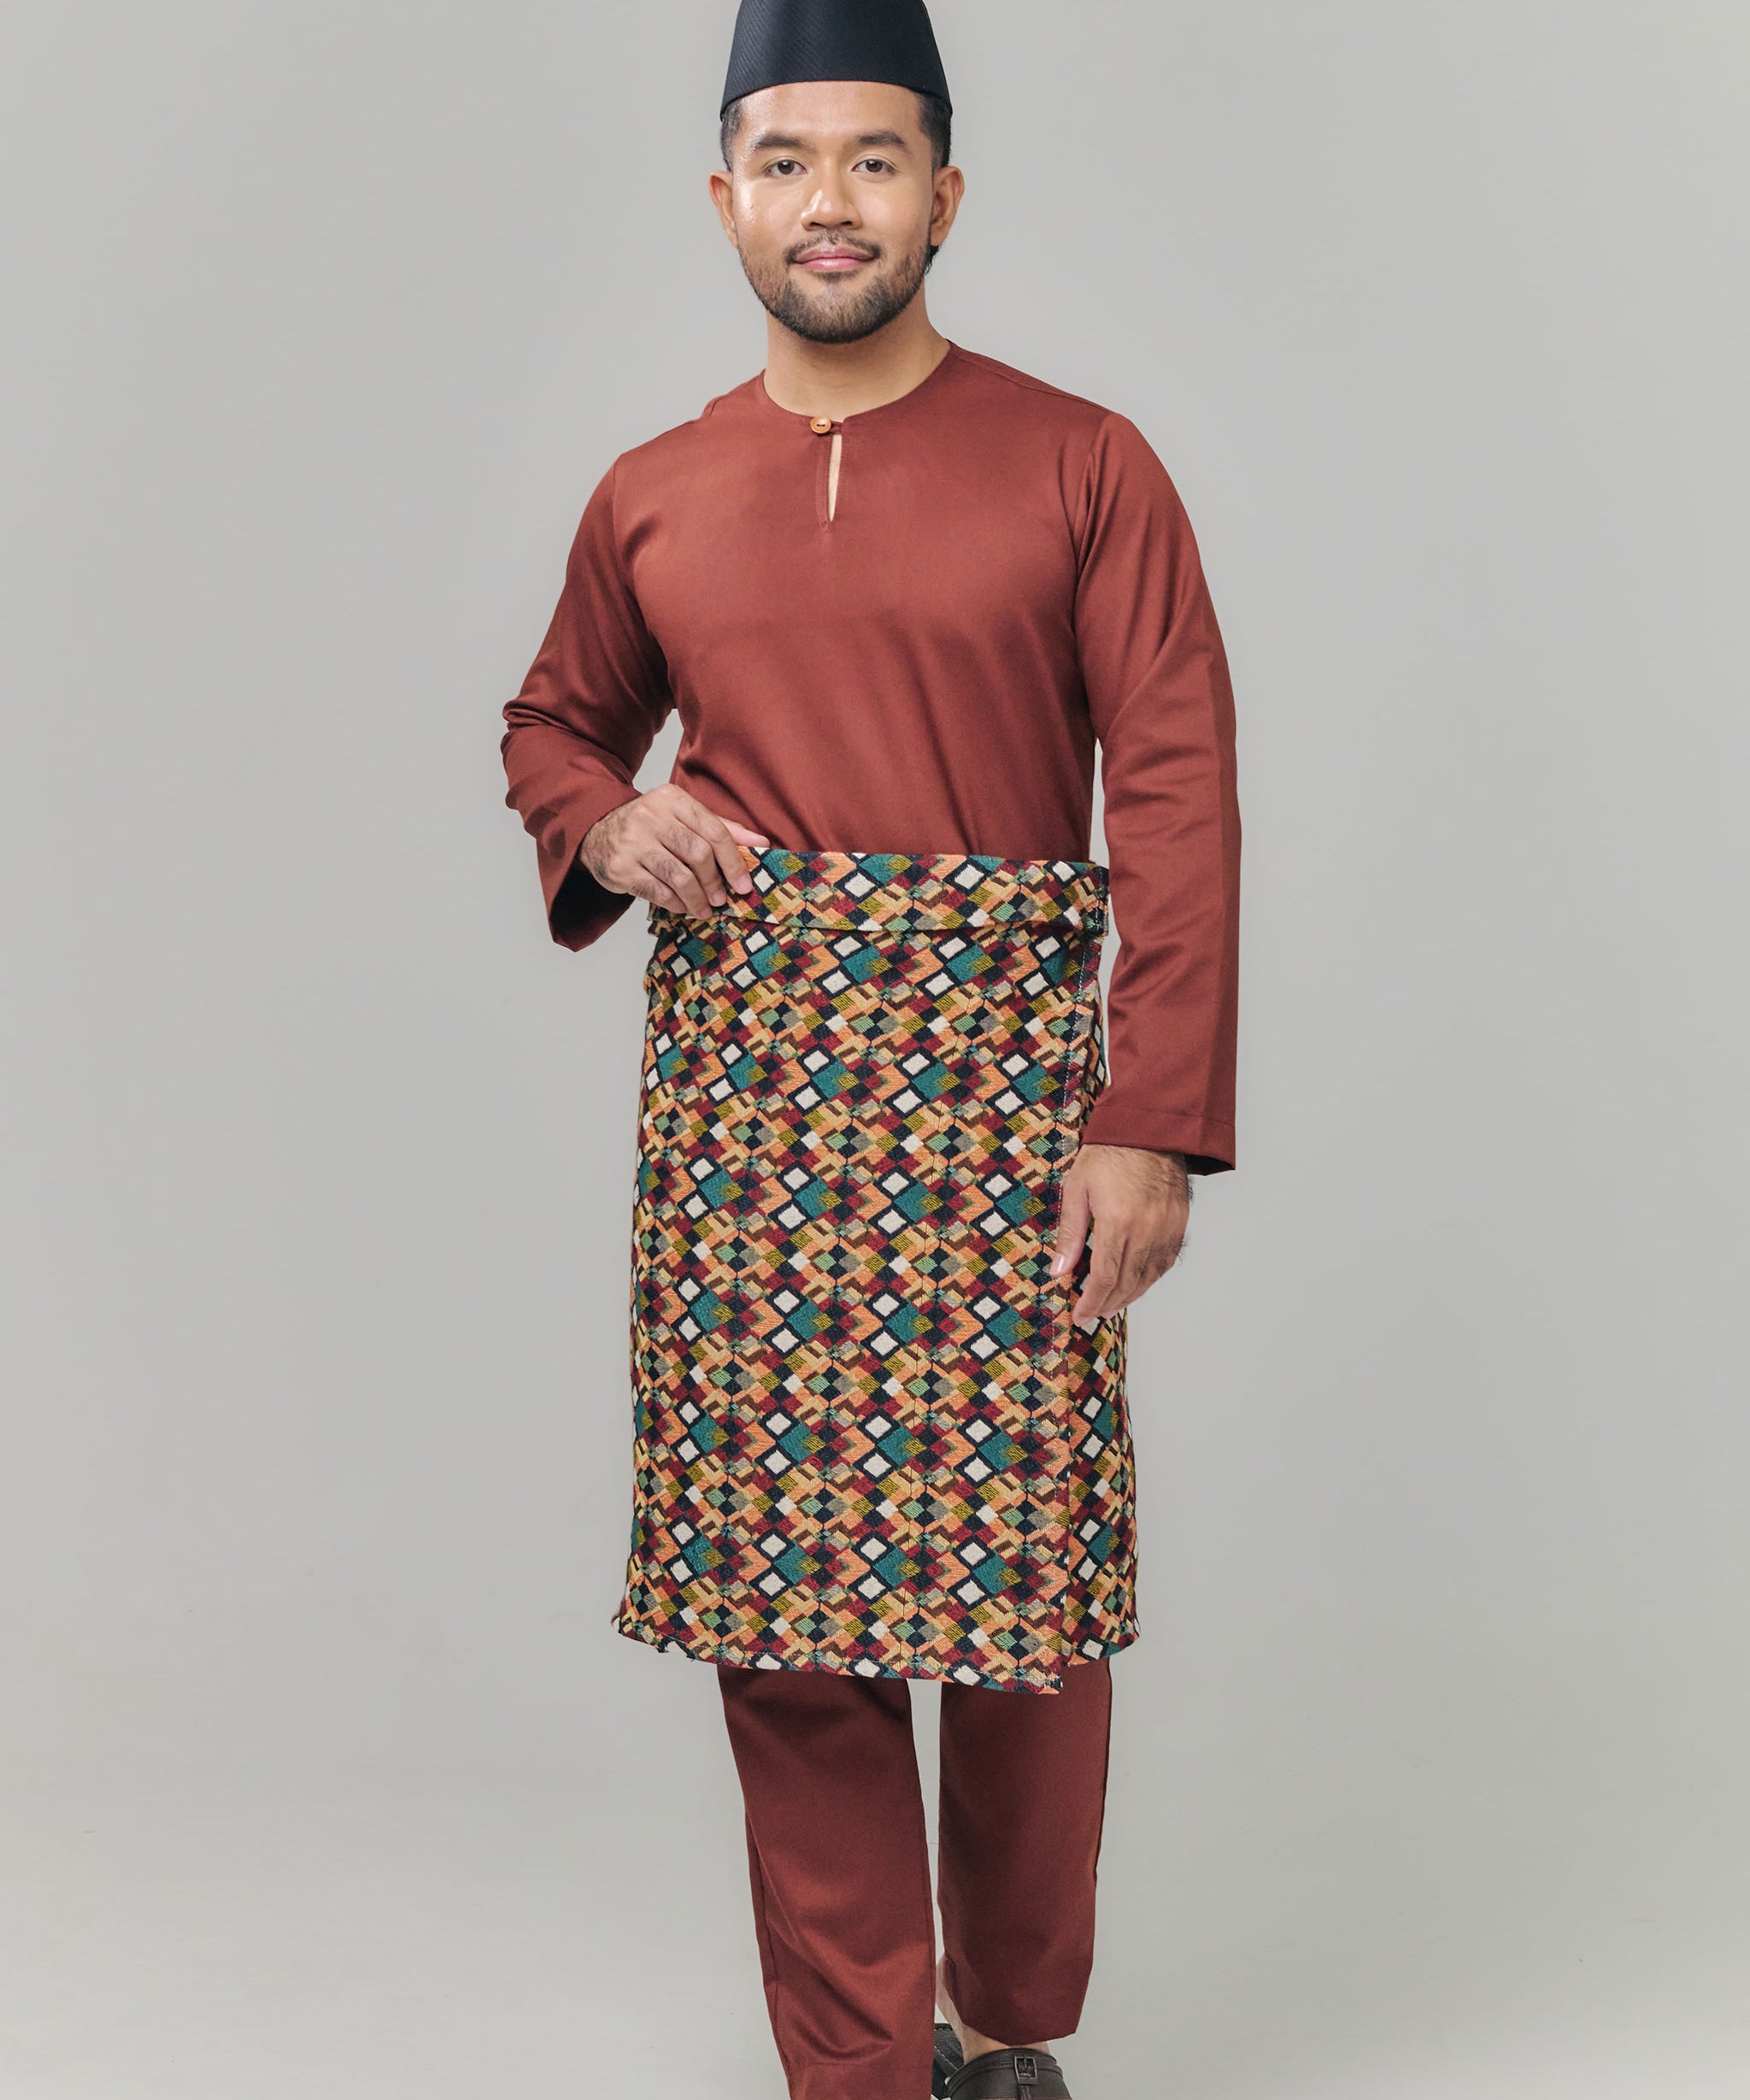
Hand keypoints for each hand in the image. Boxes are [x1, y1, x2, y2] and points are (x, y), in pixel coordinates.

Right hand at [582, 784, 770, 916]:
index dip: (734, 860)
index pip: (714, 830)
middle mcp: (651, 816)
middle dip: (715, 882)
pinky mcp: (621, 868)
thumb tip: (761, 843)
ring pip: (679, 876)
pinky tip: (683, 907)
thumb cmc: (649, 827)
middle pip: (698, 854)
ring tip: (705, 908)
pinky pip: (659, 892)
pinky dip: (676, 904)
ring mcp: (634, 842)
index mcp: (672, 799)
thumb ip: (721, 828)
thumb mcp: (682, 817)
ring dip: (698, 898)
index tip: (744, 883)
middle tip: (722, 898)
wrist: (596, 832)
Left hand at [1049, 1142, 1190, 1328]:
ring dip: (1130, 1296)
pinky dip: (1150, 1277)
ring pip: (1150, 1277)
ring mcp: (1167, 1228)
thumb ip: (1071, 1233)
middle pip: (1128, 1283)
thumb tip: (1060, 1270)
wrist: (1149, 1128)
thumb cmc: (1109, 1153)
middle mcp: (1146, 1230)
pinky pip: (1166, 1261)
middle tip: (1093, 1314)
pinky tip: (1137, 1282)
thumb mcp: (1077, 1189)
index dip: (1091, 1302)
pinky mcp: (1179, 1223)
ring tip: (1112, 1304)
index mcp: (1118, 1222)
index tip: (1080, 1315)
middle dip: (1108, 1304)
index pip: (1105, 1277)